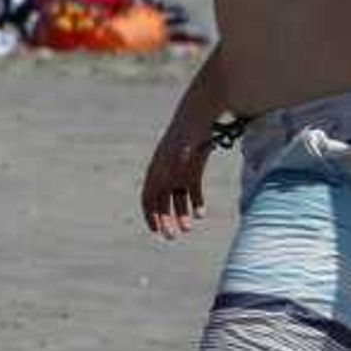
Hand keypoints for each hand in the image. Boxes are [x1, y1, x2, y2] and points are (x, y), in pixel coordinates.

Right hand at [140, 113, 217, 240]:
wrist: (202, 113)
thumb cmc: (191, 130)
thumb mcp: (184, 146)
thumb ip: (180, 157)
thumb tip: (180, 162)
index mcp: (157, 168)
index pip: (148, 197)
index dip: (150, 214)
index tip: (156, 230)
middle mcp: (165, 171)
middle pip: (161, 201)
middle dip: (165, 219)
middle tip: (172, 237)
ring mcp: (178, 170)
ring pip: (176, 198)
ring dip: (179, 214)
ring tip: (187, 229)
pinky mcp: (193, 168)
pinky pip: (191, 190)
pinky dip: (194, 202)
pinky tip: (200, 213)